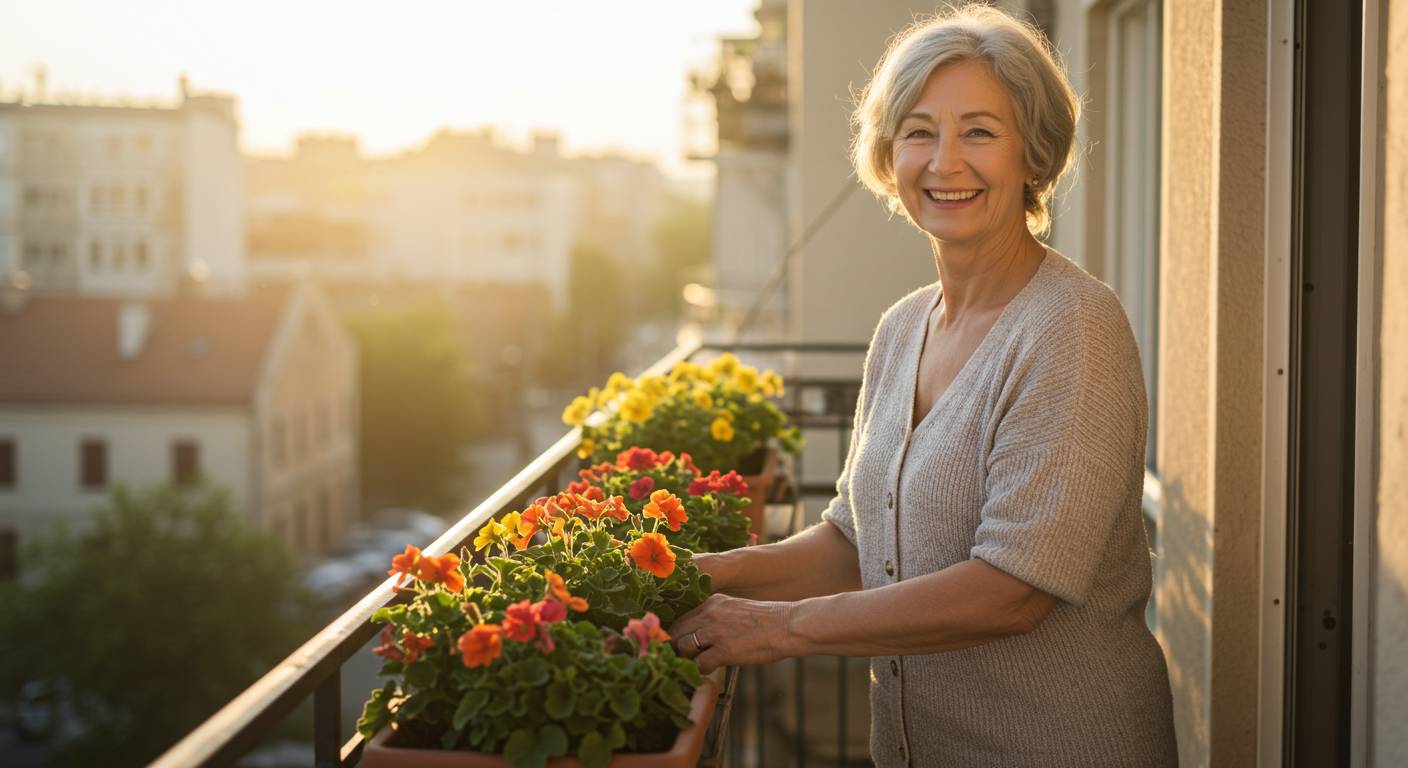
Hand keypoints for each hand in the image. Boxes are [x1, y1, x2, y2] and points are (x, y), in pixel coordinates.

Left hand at [669, 593, 792, 674]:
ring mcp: (716, 632)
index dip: (679, 634)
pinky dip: (700, 670)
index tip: (681, 645)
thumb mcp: (737, 608)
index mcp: (713, 602)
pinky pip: (700, 664)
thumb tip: (706, 634)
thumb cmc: (768, 620)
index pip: (683, 618)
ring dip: (687, 659)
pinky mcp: (724, 650)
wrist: (787, 626)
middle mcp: (710, 614)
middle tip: (681, 658)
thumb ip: (719, 617)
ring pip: (684, 647)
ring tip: (695, 665)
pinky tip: (708, 671)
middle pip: (677, 632)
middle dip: (676, 647)